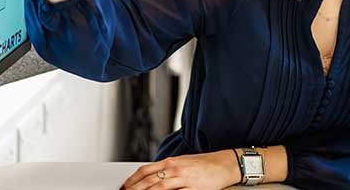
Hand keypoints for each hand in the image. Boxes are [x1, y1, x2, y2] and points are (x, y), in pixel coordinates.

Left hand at [121, 151, 241, 189]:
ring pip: (159, 187)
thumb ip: (167, 170)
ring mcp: (184, 178)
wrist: (224, 164)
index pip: (145, 170)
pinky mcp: (194, 188)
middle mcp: (175, 168)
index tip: (125, 187)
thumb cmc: (204, 164)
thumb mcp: (182, 163)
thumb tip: (152, 177)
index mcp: (170, 162)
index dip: (132, 180)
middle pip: (149, 180)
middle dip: (135, 189)